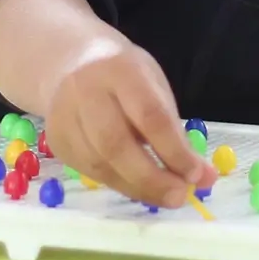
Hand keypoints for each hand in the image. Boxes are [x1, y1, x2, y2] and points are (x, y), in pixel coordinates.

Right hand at [42, 30, 214, 208]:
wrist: (70, 62)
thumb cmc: (124, 76)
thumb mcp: (153, 85)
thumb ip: (174, 129)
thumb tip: (202, 176)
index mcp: (120, 71)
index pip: (150, 116)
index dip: (174, 151)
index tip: (197, 176)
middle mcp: (86, 92)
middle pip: (116, 144)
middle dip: (151, 179)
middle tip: (179, 197)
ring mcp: (64, 117)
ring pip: (99, 164)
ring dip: (137, 188)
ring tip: (165, 198)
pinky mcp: (56, 141)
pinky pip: (89, 171)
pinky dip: (118, 184)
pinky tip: (138, 188)